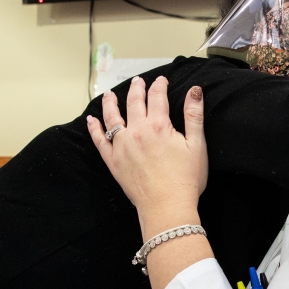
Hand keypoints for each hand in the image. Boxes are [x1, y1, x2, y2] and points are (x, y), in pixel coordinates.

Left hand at [87, 76, 207, 238]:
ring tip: (109, 94)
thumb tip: (195, 90)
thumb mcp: (197, 145)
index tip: (161, 81)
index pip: (157, 97)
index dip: (159, 85)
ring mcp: (122, 146)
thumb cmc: (186, 179)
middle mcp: (137, 131)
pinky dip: (94, 129)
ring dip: (110, 103)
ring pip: (112, 117)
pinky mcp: (113, 162)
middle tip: (137, 81)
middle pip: (134, 102)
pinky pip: (100, 141)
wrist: (168, 207)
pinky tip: (91, 120)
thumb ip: (194, 116)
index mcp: (159, 126)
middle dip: (136, 89)